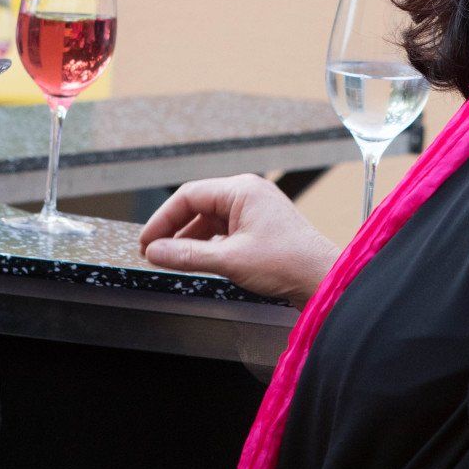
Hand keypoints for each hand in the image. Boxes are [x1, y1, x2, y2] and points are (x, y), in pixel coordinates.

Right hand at [140, 175, 338, 304]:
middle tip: (152, 252)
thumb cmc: (288, 263)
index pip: (189, 196)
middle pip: (198, 206)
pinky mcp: (260, 228)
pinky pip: (224, 231)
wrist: (322, 279)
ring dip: (189, 239)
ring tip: (170, 259)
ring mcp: (255, 210)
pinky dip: (207, 245)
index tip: (146, 241)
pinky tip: (196, 260)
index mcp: (242, 190)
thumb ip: (187, 255)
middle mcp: (248, 194)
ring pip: (210, 220)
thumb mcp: (229, 260)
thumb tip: (155, 252)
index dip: (162, 219)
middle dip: (173, 230)